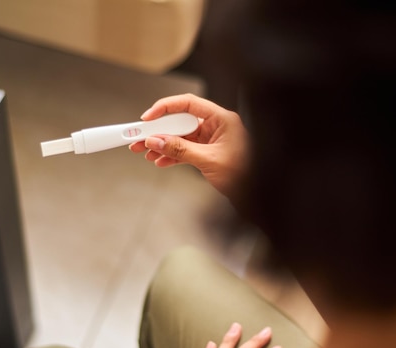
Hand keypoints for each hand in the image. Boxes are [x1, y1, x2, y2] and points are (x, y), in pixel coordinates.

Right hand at [129, 94, 248, 196]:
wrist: (257, 195)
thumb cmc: (246, 174)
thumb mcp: (209, 160)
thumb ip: (181, 150)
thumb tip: (157, 141)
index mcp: (221, 119)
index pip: (188, 104)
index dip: (165, 108)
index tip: (148, 118)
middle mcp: (216, 126)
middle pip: (180, 121)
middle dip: (158, 131)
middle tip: (139, 137)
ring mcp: (211, 140)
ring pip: (180, 137)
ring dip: (162, 145)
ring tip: (145, 152)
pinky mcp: (207, 153)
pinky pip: (185, 150)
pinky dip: (171, 156)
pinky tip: (160, 161)